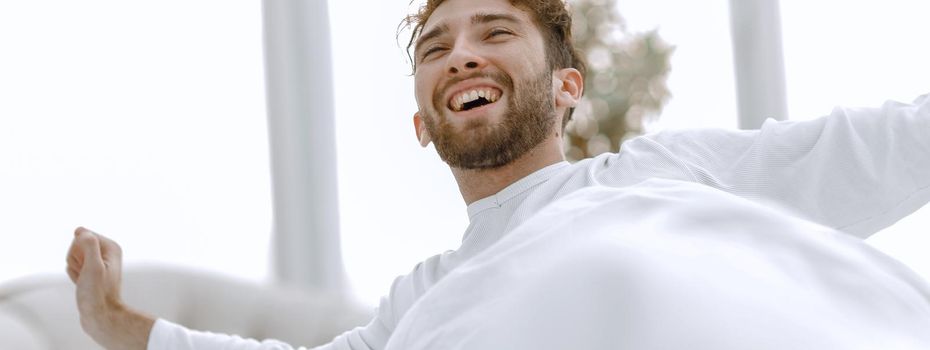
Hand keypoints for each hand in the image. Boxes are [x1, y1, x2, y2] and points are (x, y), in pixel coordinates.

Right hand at [66, 227, 153, 349]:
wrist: (100, 316)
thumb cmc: (98, 294)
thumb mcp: (93, 267)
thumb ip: (88, 246)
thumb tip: (81, 230)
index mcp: (111, 247)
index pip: (82, 235)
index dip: (78, 251)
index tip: (88, 266)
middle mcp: (106, 252)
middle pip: (76, 245)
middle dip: (75, 260)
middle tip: (86, 275)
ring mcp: (98, 262)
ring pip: (73, 257)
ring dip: (73, 269)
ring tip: (84, 281)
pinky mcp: (91, 271)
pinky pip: (73, 267)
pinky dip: (73, 275)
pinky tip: (82, 285)